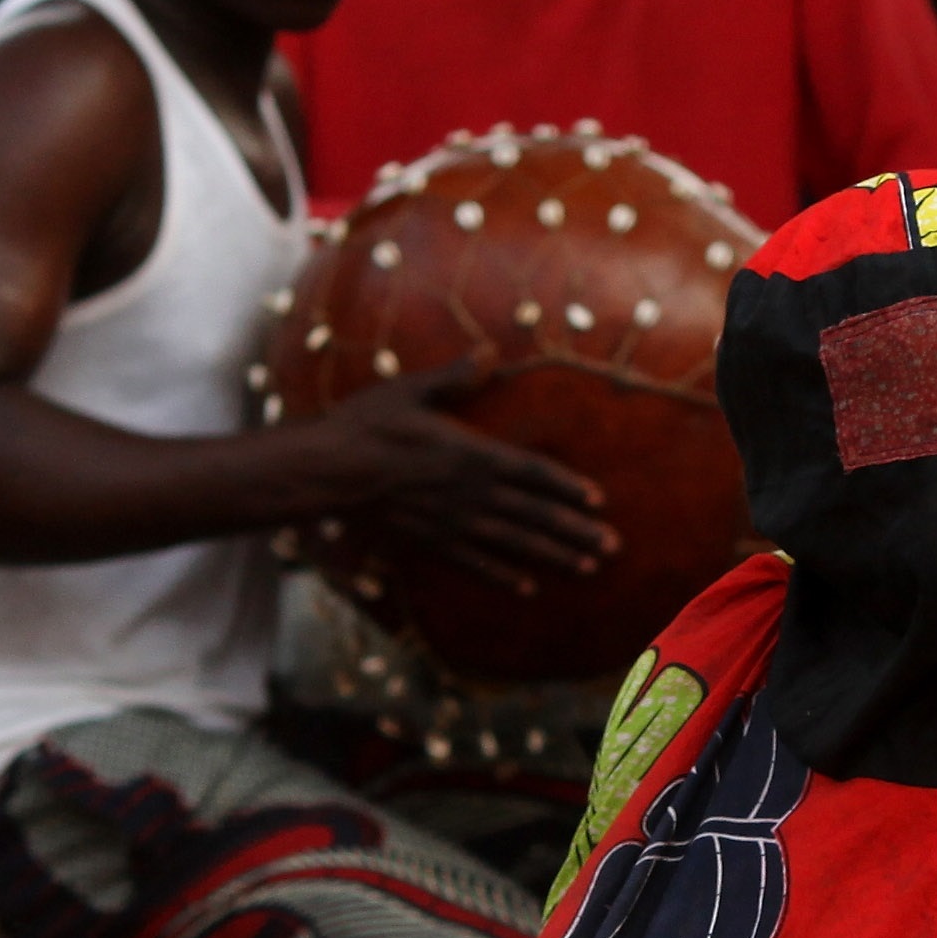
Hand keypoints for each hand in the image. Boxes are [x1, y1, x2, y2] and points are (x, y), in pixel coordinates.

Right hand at [310, 364, 615, 590]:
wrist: (324, 471)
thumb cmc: (365, 424)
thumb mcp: (411, 391)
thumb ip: (454, 376)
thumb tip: (488, 351)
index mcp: (471, 453)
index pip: (532, 472)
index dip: (566, 486)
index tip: (598, 500)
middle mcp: (469, 492)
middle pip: (534, 513)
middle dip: (575, 530)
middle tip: (612, 547)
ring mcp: (451, 521)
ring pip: (513, 542)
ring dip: (553, 555)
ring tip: (587, 568)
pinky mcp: (429, 542)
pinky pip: (474, 563)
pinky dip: (502, 575)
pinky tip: (527, 587)